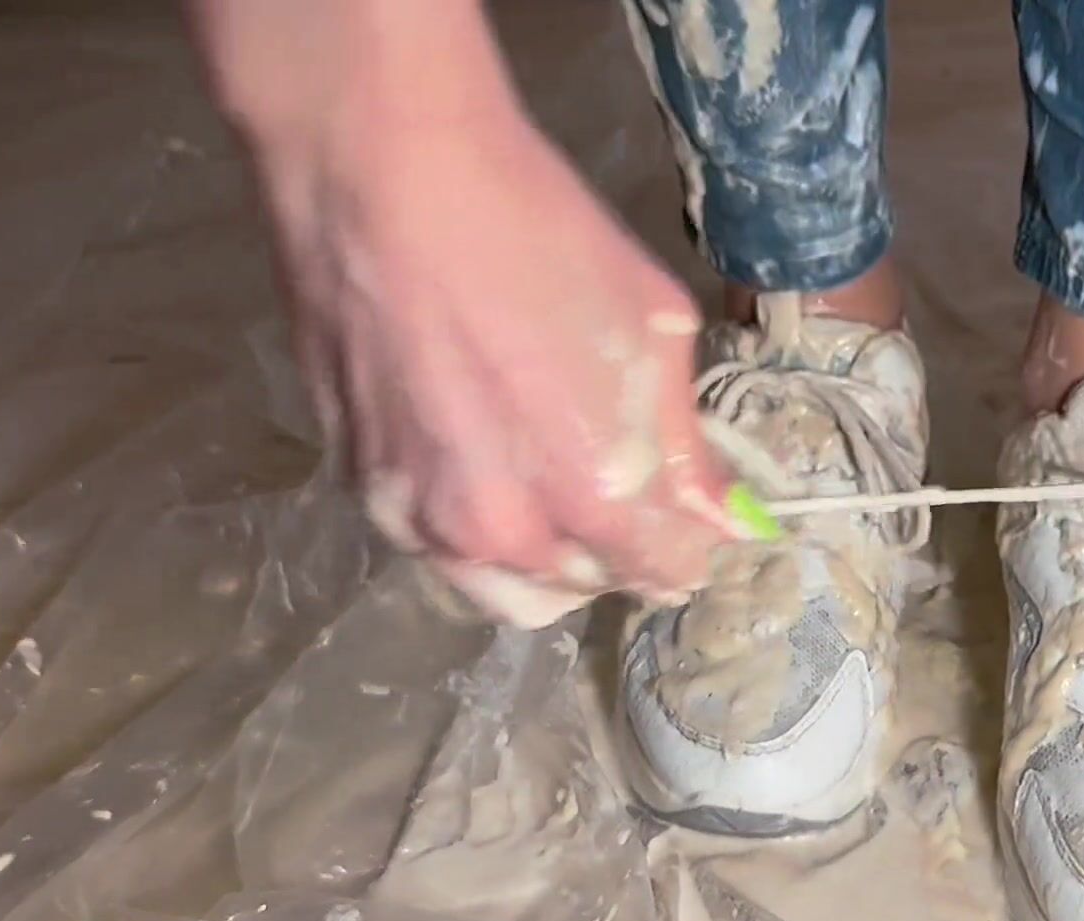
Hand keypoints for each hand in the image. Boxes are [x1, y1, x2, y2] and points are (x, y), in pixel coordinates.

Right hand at [257, 108, 737, 625]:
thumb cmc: (536, 229)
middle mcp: (498, 532)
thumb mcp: (651, 324)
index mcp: (588, 494)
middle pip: (583, 587)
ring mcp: (414, 515)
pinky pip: (432, 541)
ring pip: (498, 585)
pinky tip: (476, 448)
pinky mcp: (356, 484)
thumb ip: (685, 441)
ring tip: (547, 476)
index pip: (665, 571)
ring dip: (539, 553)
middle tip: (618, 477)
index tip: (692, 507)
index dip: (690, 541)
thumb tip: (728, 517)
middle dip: (614, 549)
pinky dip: (467, 520)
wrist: (383, 170)